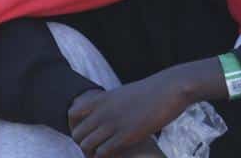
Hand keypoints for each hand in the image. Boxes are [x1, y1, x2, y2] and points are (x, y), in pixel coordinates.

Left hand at [68, 61, 224, 157]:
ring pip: (87, 145)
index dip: (76, 127)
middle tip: (96, 149)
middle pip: (77, 134)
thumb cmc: (150, 93)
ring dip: (92, 154)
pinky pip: (103, 152)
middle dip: (83, 145)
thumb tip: (106, 111)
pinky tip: (114, 156)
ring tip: (103, 155)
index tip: (87, 134)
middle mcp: (103, 110)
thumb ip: (110, 104)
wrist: (169, 89)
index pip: (72, 114)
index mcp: (101, 98)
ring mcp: (113, 123)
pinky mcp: (126, 135)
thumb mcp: (123, 94)